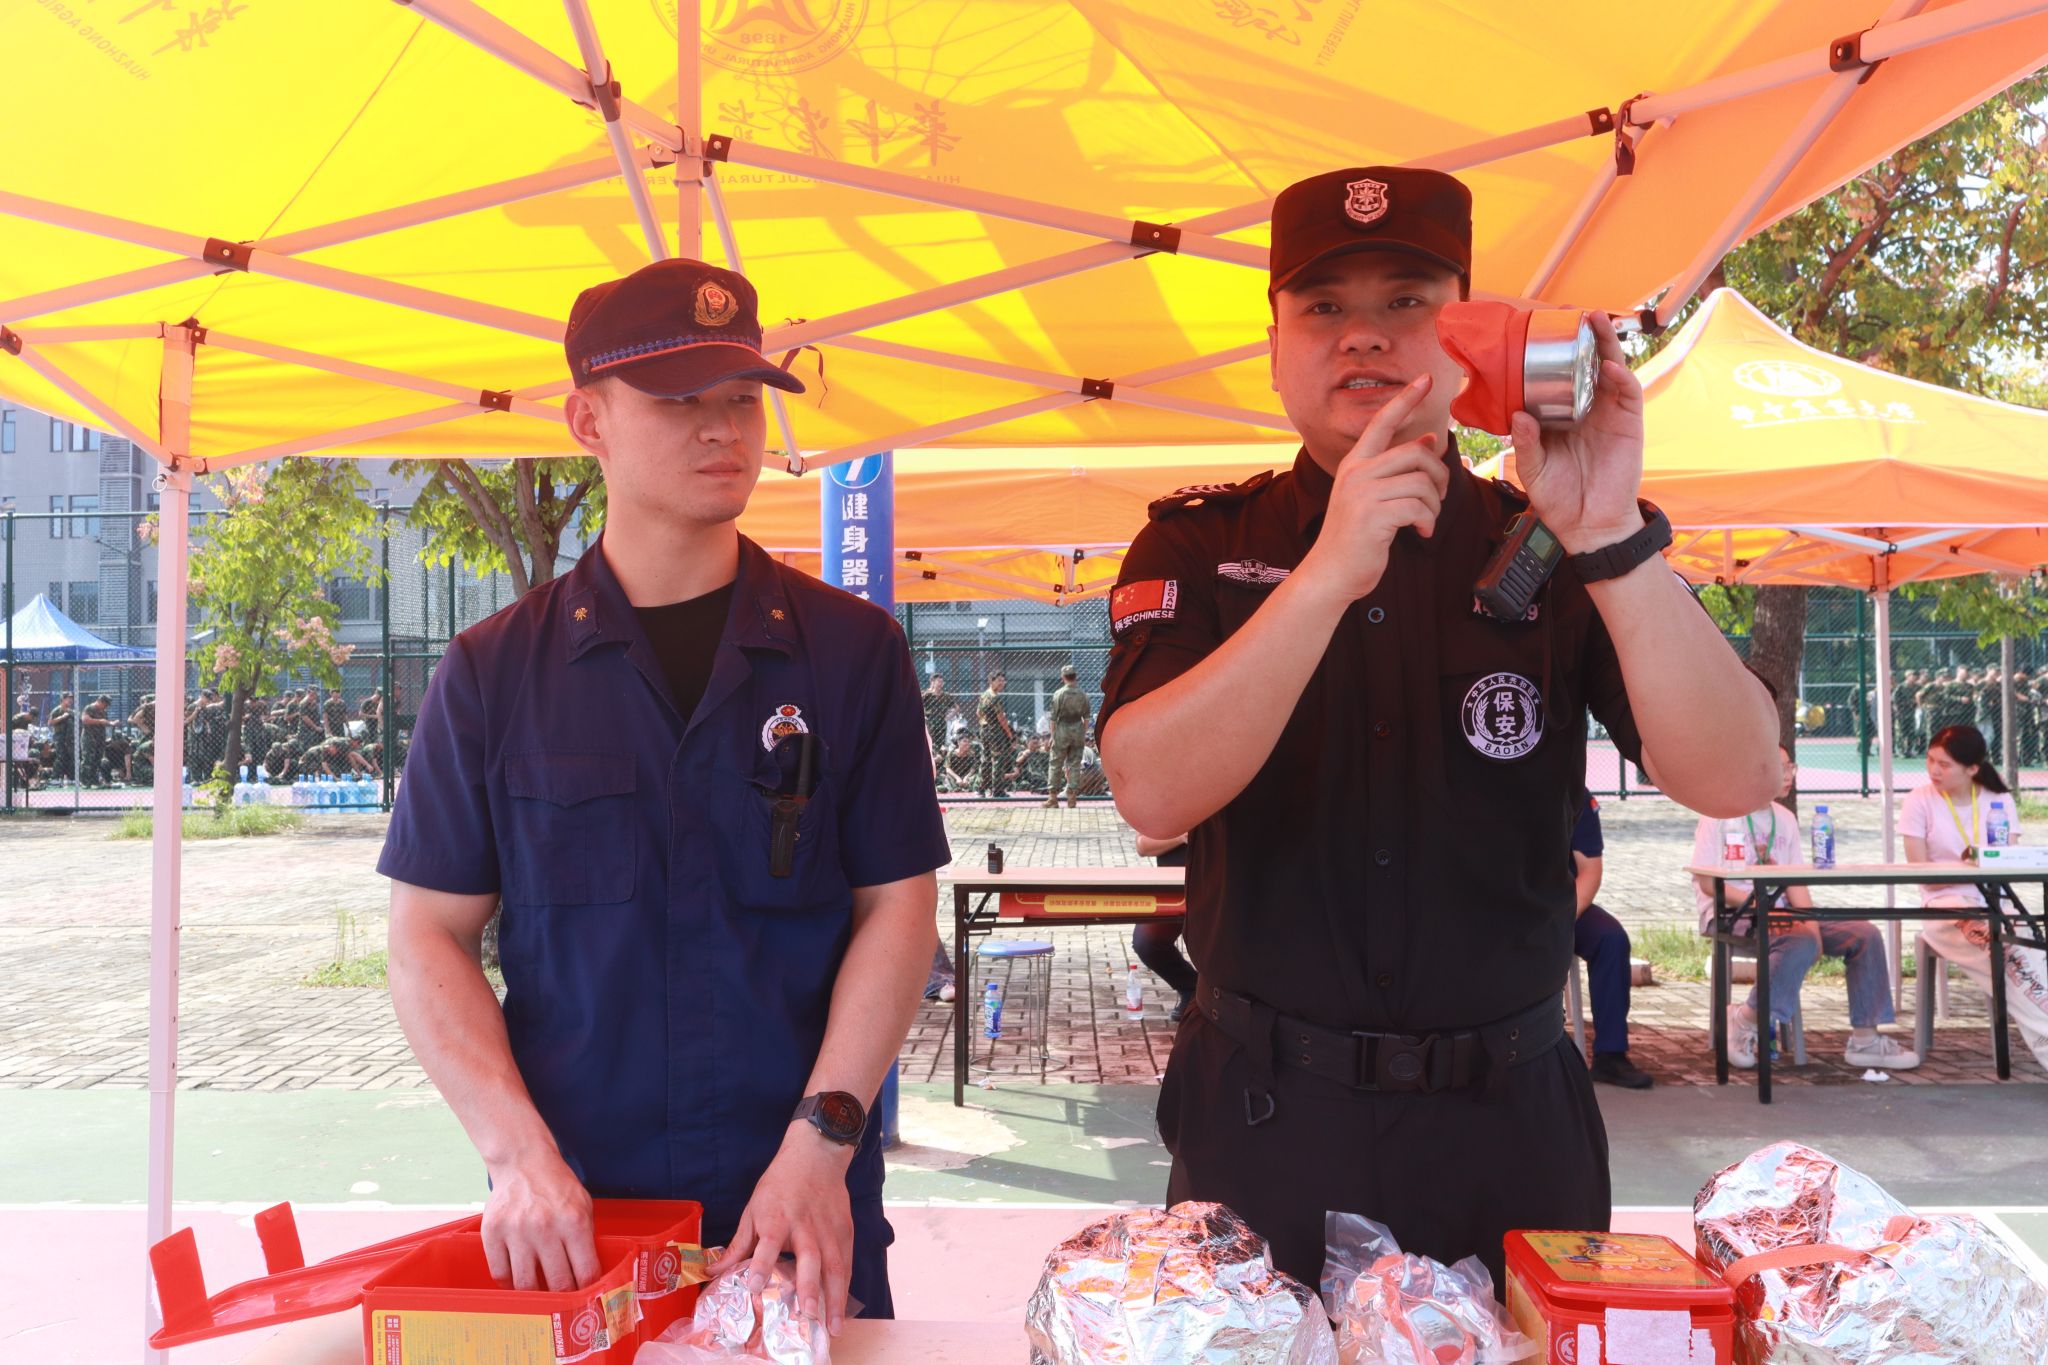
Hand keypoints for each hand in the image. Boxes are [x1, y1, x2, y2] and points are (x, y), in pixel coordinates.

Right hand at [480, 1149, 599, 1291]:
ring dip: (535, 1294)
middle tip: (564, 1298)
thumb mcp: (583, 1205)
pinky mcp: (492, 1232)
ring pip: (525, 1284)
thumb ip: (586, 1238)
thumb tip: (589, 1275)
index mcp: (573, 1221)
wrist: (523, 1162)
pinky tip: (517, 1277)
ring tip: (540, 1291)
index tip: (587, 1296)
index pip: (586, 1271)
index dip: (588, 1289)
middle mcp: (545, 1228)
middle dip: (564, 1296)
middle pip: (557, 1283)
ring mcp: (516, 1231)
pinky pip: (500, 1273)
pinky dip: (509, 1282)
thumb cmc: (557, 1186)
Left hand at [710, 1123, 856, 1333]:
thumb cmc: (779, 1184)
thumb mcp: (753, 1209)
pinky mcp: (845, 1230)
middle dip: (809, 1288)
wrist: (816, 1155)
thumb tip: (712, 1272)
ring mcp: (828, 1229)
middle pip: (809, 1258)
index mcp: (776, 1218)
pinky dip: (845, 1285)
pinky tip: (842, 1306)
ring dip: (834, 1296)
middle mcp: (804, 1226)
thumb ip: (738, 1244)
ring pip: (834, 1265)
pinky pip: (846, 1261)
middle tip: (807, 1316)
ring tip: (832, 1326)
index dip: (761, 1264)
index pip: (767, 1243)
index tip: (755, 1286)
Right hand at [1296, 374, 1451, 603]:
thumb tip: (1428, 440)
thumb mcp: (1373, 495)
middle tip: (1438, 496)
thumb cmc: (1355, 536)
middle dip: (1438, 475)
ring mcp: (1362, 494)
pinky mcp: (1373, 516)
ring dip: (1434, 504)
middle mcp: (1356, 472)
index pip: (1382, 422)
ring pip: (1422, 482)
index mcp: (1354, 463)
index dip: (1405, 399)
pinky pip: (1419, 507)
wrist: (1332, 572)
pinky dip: (1428, 522)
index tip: (1426, 379)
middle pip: (1415, 453)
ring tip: (1425, 519)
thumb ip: (1395, 468)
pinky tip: (1420, 532)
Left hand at [1508, 312, 1647, 553]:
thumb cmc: (1558, 498)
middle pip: (1586, 365)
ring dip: (1605, 344)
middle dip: (1581, 338)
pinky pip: (1627, 394)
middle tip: (1569, 313)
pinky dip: (1620, 377)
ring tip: (1594, 320)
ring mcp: (1609, 414)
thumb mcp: (1533, 470)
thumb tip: (1518, 415)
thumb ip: (1526, 444)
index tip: (1536, 331)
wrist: (1588, 525)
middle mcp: (1586, 409)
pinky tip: (1608, 365)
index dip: (1551, 355)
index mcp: (1560, 416)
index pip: (1557, 378)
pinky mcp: (1629, 424)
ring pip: (1610, 370)